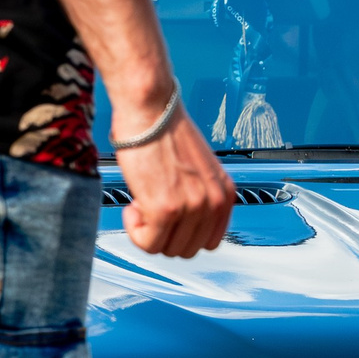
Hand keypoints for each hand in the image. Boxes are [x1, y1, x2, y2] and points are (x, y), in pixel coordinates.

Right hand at [116, 108, 233, 258]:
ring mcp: (192, 207)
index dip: (182, 234)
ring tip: (141, 202)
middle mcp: (213, 202)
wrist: (150, 107)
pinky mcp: (166, 208)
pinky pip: (147, 243)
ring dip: (147, 231)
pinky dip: (135, 230)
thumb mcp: (198, 168)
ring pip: (166, 249)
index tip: (166, 218)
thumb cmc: (164, 130)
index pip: (209, 242)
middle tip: (148, 207)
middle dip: (163, 234)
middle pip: (187, 250)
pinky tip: (133, 206)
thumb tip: (182, 225)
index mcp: (224, 193)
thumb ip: (198, 195)